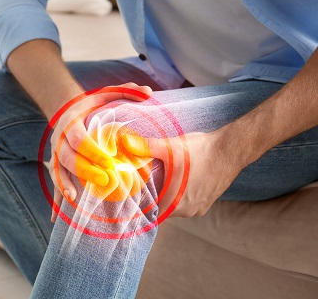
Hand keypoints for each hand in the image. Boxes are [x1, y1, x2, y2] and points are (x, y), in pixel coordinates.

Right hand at [49, 83, 152, 221]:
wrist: (67, 110)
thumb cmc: (92, 105)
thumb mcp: (107, 94)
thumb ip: (127, 91)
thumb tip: (148, 93)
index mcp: (71, 121)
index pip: (78, 137)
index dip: (91, 150)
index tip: (109, 161)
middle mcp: (59, 139)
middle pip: (66, 157)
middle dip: (83, 170)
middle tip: (104, 181)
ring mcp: (55, 154)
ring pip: (56, 172)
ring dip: (64, 187)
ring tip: (76, 200)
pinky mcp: (56, 166)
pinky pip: (55, 184)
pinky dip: (56, 200)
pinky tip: (56, 217)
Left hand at [123, 130, 245, 217]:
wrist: (231, 149)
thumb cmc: (201, 150)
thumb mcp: (170, 147)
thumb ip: (146, 147)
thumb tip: (124, 142)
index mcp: (175, 203)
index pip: (149, 212)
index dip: (139, 205)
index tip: (129, 195)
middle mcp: (186, 211)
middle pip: (160, 210)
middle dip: (150, 198)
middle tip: (139, 185)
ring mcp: (197, 208)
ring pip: (172, 207)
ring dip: (164, 197)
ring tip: (155, 182)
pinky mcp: (205, 203)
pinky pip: (184, 204)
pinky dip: (176, 196)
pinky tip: (173, 182)